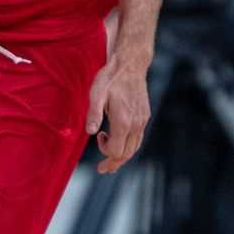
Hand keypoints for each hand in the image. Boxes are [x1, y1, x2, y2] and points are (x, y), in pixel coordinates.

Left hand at [86, 53, 150, 174]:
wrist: (130, 65)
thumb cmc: (110, 78)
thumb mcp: (96, 93)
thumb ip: (93, 113)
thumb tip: (89, 132)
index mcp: (124, 121)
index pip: (117, 150)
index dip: (105, 153)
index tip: (97, 139)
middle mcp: (136, 123)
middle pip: (127, 153)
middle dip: (114, 162)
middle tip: (102, 169)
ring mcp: (142, 120)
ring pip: (135, 147)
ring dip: (122, 156)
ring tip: (110, 162)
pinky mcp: (145, 116)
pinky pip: (138, 138)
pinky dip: (129, 146)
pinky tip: (120, 143)